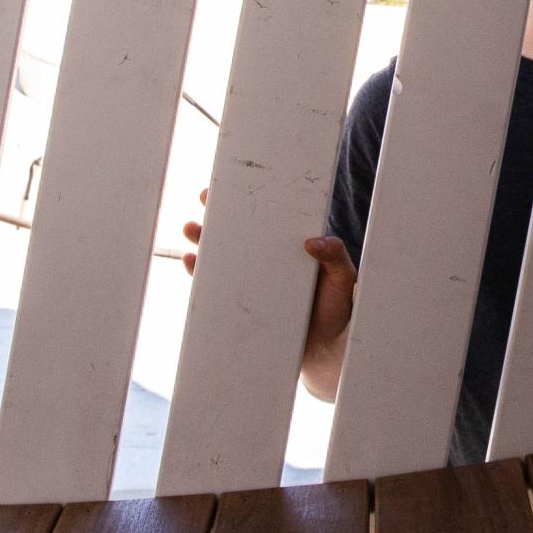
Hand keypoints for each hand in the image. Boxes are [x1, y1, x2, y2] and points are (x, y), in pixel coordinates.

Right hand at [182, 188, 358, 343]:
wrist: (325, 348)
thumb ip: (336, 258)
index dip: (252, 200)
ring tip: (192, 229)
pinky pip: (216, 285)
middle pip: (240, 232)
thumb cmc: (337, 307)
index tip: (236, 184)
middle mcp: (268, 260)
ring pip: (223, 256)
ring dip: (204, 240)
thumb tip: (315, 241)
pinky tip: (190, 262)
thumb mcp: (342, 279)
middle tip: (205, 199)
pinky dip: (200, 273)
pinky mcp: (241, 303)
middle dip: (220, 214)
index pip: (269, 218)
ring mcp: (253, 281)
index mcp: (290, 247)